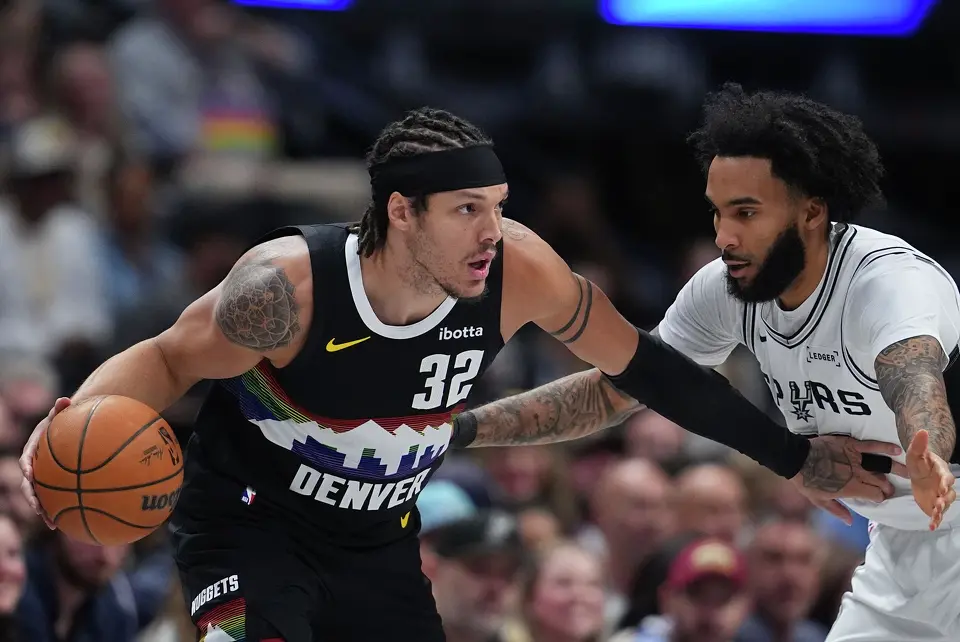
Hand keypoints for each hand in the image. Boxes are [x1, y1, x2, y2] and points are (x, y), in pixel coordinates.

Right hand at [19, 397, 70, 529]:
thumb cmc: (62, 421)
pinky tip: (68, 523)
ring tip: (52, 524)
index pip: (25, 461)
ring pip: (39, 497)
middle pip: (27, 486)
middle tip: (38, 509)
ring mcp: (41, 478)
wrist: (63, 431)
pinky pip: (53, 500)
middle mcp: (33, 467)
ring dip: (43, 511)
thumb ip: (60, 408)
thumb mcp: (59, 414)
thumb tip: (64, 399)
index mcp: (31, 451)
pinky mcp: (51, 485)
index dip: (26, 469)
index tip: (29, 475)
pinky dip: (58, 510)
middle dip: (31, 498)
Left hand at [790, 435, 906, 525]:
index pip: (875, 495)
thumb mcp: (819, 501)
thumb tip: (850, 522)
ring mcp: (855, 459)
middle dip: (887, 487)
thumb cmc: (806, 482)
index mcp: (851, 489)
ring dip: (896, 470)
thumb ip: (837, 510)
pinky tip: (897, 450)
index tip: (880, 498)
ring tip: (908, 473)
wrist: (796, 459)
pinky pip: (871, 446)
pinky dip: (885, 447)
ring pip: (881, 466)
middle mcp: (857, 474)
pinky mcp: (851, 445)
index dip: (879, 497)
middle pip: (880, 482)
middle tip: (890, 489)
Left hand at [906, 429, 956, 530]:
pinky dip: (935, 520)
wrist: (921, 473)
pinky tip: (931, 526)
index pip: (947, 477)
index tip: (944, 485)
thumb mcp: (915, 454)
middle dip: (945, 499)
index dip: (946, 481)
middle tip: (939, 503)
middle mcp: (944, 486)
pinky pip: (937, 514)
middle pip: (949, 494)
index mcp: (941, 473)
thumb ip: (919, 444)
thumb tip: (921, 430)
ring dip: (941, 510)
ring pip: (944, 504)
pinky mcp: (934, 505)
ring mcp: (940, 496)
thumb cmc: (920, 463)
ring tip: (935, 514)